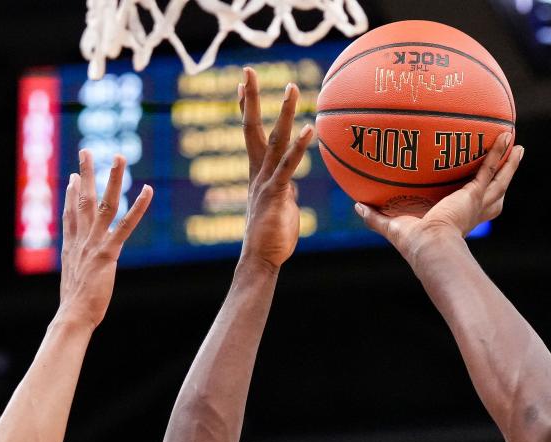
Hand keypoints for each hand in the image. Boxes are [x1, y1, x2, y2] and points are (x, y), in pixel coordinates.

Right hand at [58, 151, 152, 327]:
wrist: (73, 316)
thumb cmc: (74, 307)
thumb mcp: (73, 283)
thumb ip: (77, 270)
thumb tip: (77, 271)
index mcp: (72, 248)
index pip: (70, 215)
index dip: (71, 194)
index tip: (72, 176)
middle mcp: (81, 241)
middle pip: (82, 200)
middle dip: (85, 174)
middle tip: (86, 151)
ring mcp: (94, 245)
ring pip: (104, 205)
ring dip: (113, 178)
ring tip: (118, 156)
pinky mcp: (108, 254)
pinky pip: (125, 226)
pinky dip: (138, 207)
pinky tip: (148, 190)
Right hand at [239, 68, 313, 271]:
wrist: (261, 261)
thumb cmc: (272, 239)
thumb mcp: (282, 208)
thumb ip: (286, 192)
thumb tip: (292, 186)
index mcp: (258, 174)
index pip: (251, 135)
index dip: (246, 108)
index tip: (242, 85)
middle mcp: (258, 173)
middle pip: (251, 128)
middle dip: (250, 99)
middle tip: (248, 70)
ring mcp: (265, 183)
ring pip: (274, 141)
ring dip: (283, 114)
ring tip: (291, 87)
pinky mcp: (275, 195)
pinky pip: (288, 166)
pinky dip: (299, 148)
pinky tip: (308, 130)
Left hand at [356, 133, 523, 271]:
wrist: (428, 248)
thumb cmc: (412, 244)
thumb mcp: (391, 227)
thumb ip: (375, 217)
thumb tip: (356, 206)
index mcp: (457, 221)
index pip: (470, 208)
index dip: (476, 199)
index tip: (476, 190)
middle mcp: (471, 213)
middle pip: (494, 194)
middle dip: (503, 180)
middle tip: (510, 165)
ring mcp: (475, 204)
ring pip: (499, 181)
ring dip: (510, 166)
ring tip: (518, 148)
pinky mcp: (474, 195)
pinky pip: (489, 169)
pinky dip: (498, 153)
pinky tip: (505, 135)